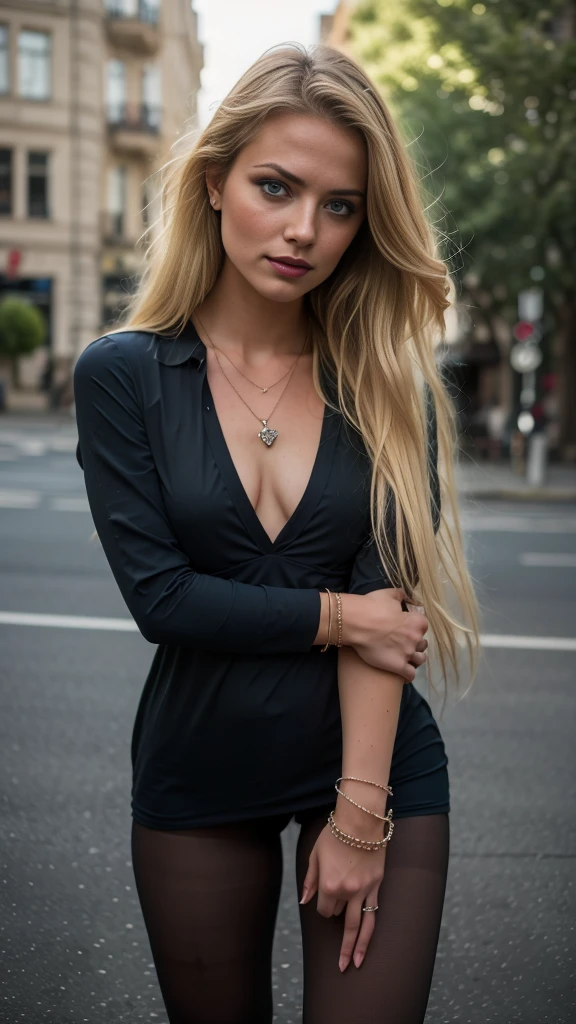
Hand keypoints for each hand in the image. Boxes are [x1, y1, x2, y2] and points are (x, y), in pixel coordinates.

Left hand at [300, 821, 385, 970]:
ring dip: (357, 947)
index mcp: (329, 884)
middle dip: (339, 935)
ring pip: (360, 925)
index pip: (323, 909)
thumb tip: (305, 901)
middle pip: (339, 918)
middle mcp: (347, 891)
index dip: (321, 906)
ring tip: (355, 965)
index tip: (323, 897)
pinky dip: (369, 931)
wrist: (360, 820)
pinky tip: (368, 944)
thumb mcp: (315, 854)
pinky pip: (373, 913)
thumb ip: (310, 880)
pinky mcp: (376, 885)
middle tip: (340, 966)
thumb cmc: (335, 834)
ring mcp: (364, 890)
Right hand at [342, 589, 428, 680]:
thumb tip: (408, 597)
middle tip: (402, 641)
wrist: (357, 622)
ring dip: (414, 658)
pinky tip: (402, 672)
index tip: (405, 626)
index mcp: (417, 621)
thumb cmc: (372, 606)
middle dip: (415, 643)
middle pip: (422, 643)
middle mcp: (416, 638)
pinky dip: (408, 674)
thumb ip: (401, 595)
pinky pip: (410, 675)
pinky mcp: (398, 666)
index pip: (423, 626)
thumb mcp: (388, 594)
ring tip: (405, 657)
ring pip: (420, 660)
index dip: (414, 626)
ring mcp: (407, 654)